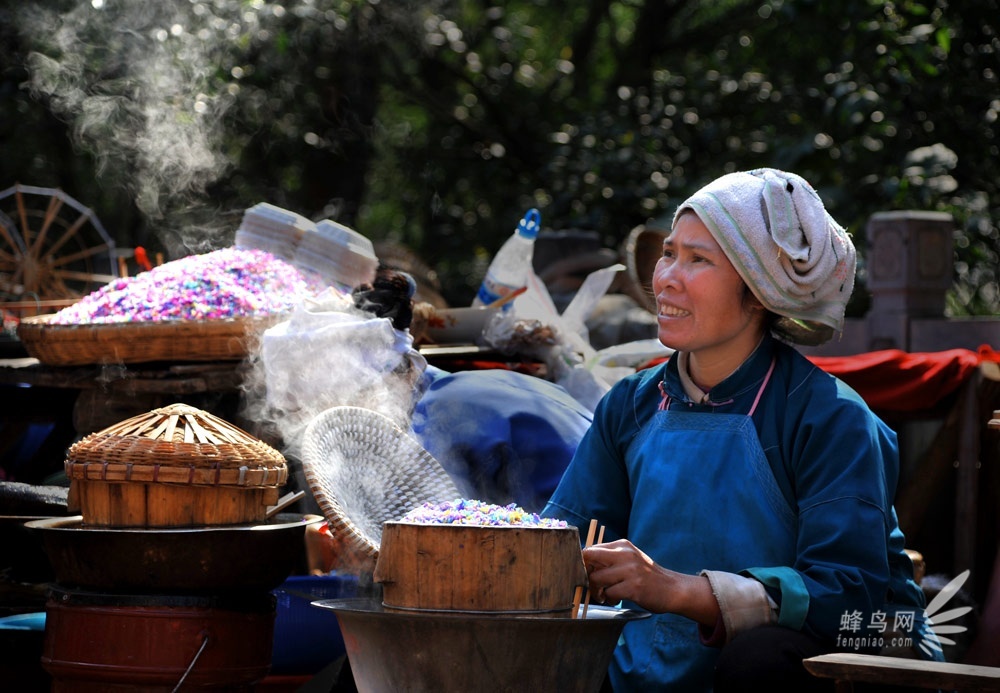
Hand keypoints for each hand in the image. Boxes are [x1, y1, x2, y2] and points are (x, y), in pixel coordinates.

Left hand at [582, 539, 719, 625]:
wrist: (673, 588)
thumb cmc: (647, 576)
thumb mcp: (630, 559)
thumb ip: (610, 558)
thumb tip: (583, 563)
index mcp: (622, 545)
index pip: (591, 549)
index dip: (583, 563)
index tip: (585, 574)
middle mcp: (625, 554)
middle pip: (589, 558)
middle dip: (585, 574)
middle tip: (592, 585)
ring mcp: (630, 570)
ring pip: (597, 579)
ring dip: (597, 591)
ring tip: (605, 595)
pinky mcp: (634, 587)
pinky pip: (609, 593)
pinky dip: (610, 599)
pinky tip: (616, 600)